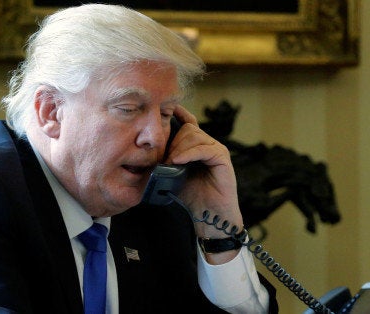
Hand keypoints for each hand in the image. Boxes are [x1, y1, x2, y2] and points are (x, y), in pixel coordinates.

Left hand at [164, 106, 244, 243]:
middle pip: (187, 129)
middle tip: (164, 160)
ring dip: (178, 148)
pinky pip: (204, 148)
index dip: (178, 114)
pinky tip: (178, 161)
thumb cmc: (191, 197)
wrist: (209, 215)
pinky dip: (189, 153)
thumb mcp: (172, 175)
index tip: (163, 110)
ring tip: (170, 163)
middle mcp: (208, 144)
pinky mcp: (222, 158)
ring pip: (194, 136)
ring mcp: (216, 150)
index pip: (188, 123)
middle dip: (173, 141)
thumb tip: (147, 151)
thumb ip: (165, 161)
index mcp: (196, 146)